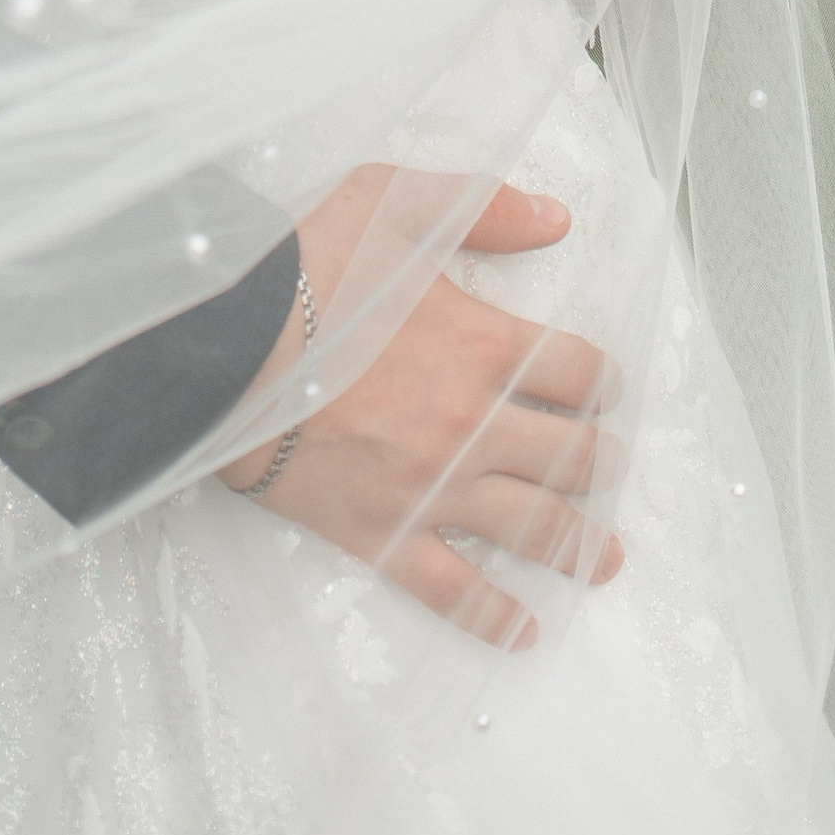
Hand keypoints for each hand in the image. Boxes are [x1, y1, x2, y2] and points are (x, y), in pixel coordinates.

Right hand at [219, 166, 624, 649]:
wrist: (225, 343)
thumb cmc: (305, 266)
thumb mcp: (394, 203)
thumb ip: (483, 208)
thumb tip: (557, 219)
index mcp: (485, 344)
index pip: (577, 372)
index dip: (601, 381)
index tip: (605, 390)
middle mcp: (475, 423)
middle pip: (570, 456)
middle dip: (601, 465)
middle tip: (609, 471)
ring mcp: (433, 486)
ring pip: (530, 527)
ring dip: (577, 546)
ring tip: (605, 562)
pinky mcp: (385, 533)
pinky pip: (453, 589)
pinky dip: (493, 616)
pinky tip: (523, 631)